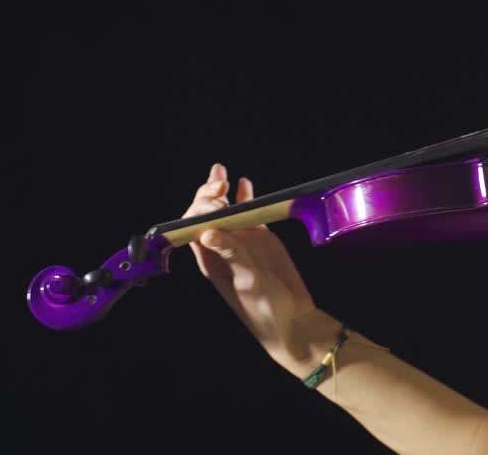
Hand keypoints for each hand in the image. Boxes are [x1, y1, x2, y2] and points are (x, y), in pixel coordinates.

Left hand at [185, 163, 318, 356]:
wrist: (292, 317)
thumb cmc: (263, 307)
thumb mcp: (246, 281)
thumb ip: (230, 254)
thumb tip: (206, 233)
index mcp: (210, 258)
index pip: (194, 226)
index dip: (200, 209)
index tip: (216, 200)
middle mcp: (223, 246)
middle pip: (207, 214)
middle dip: (208, 195)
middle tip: (220, 184)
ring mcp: (242, 240)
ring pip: (226, 209)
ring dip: (221, 190)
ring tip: (219, 171)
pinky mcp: (261, 239)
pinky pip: (249, 213)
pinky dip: (246, 197)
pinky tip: (244, 183)